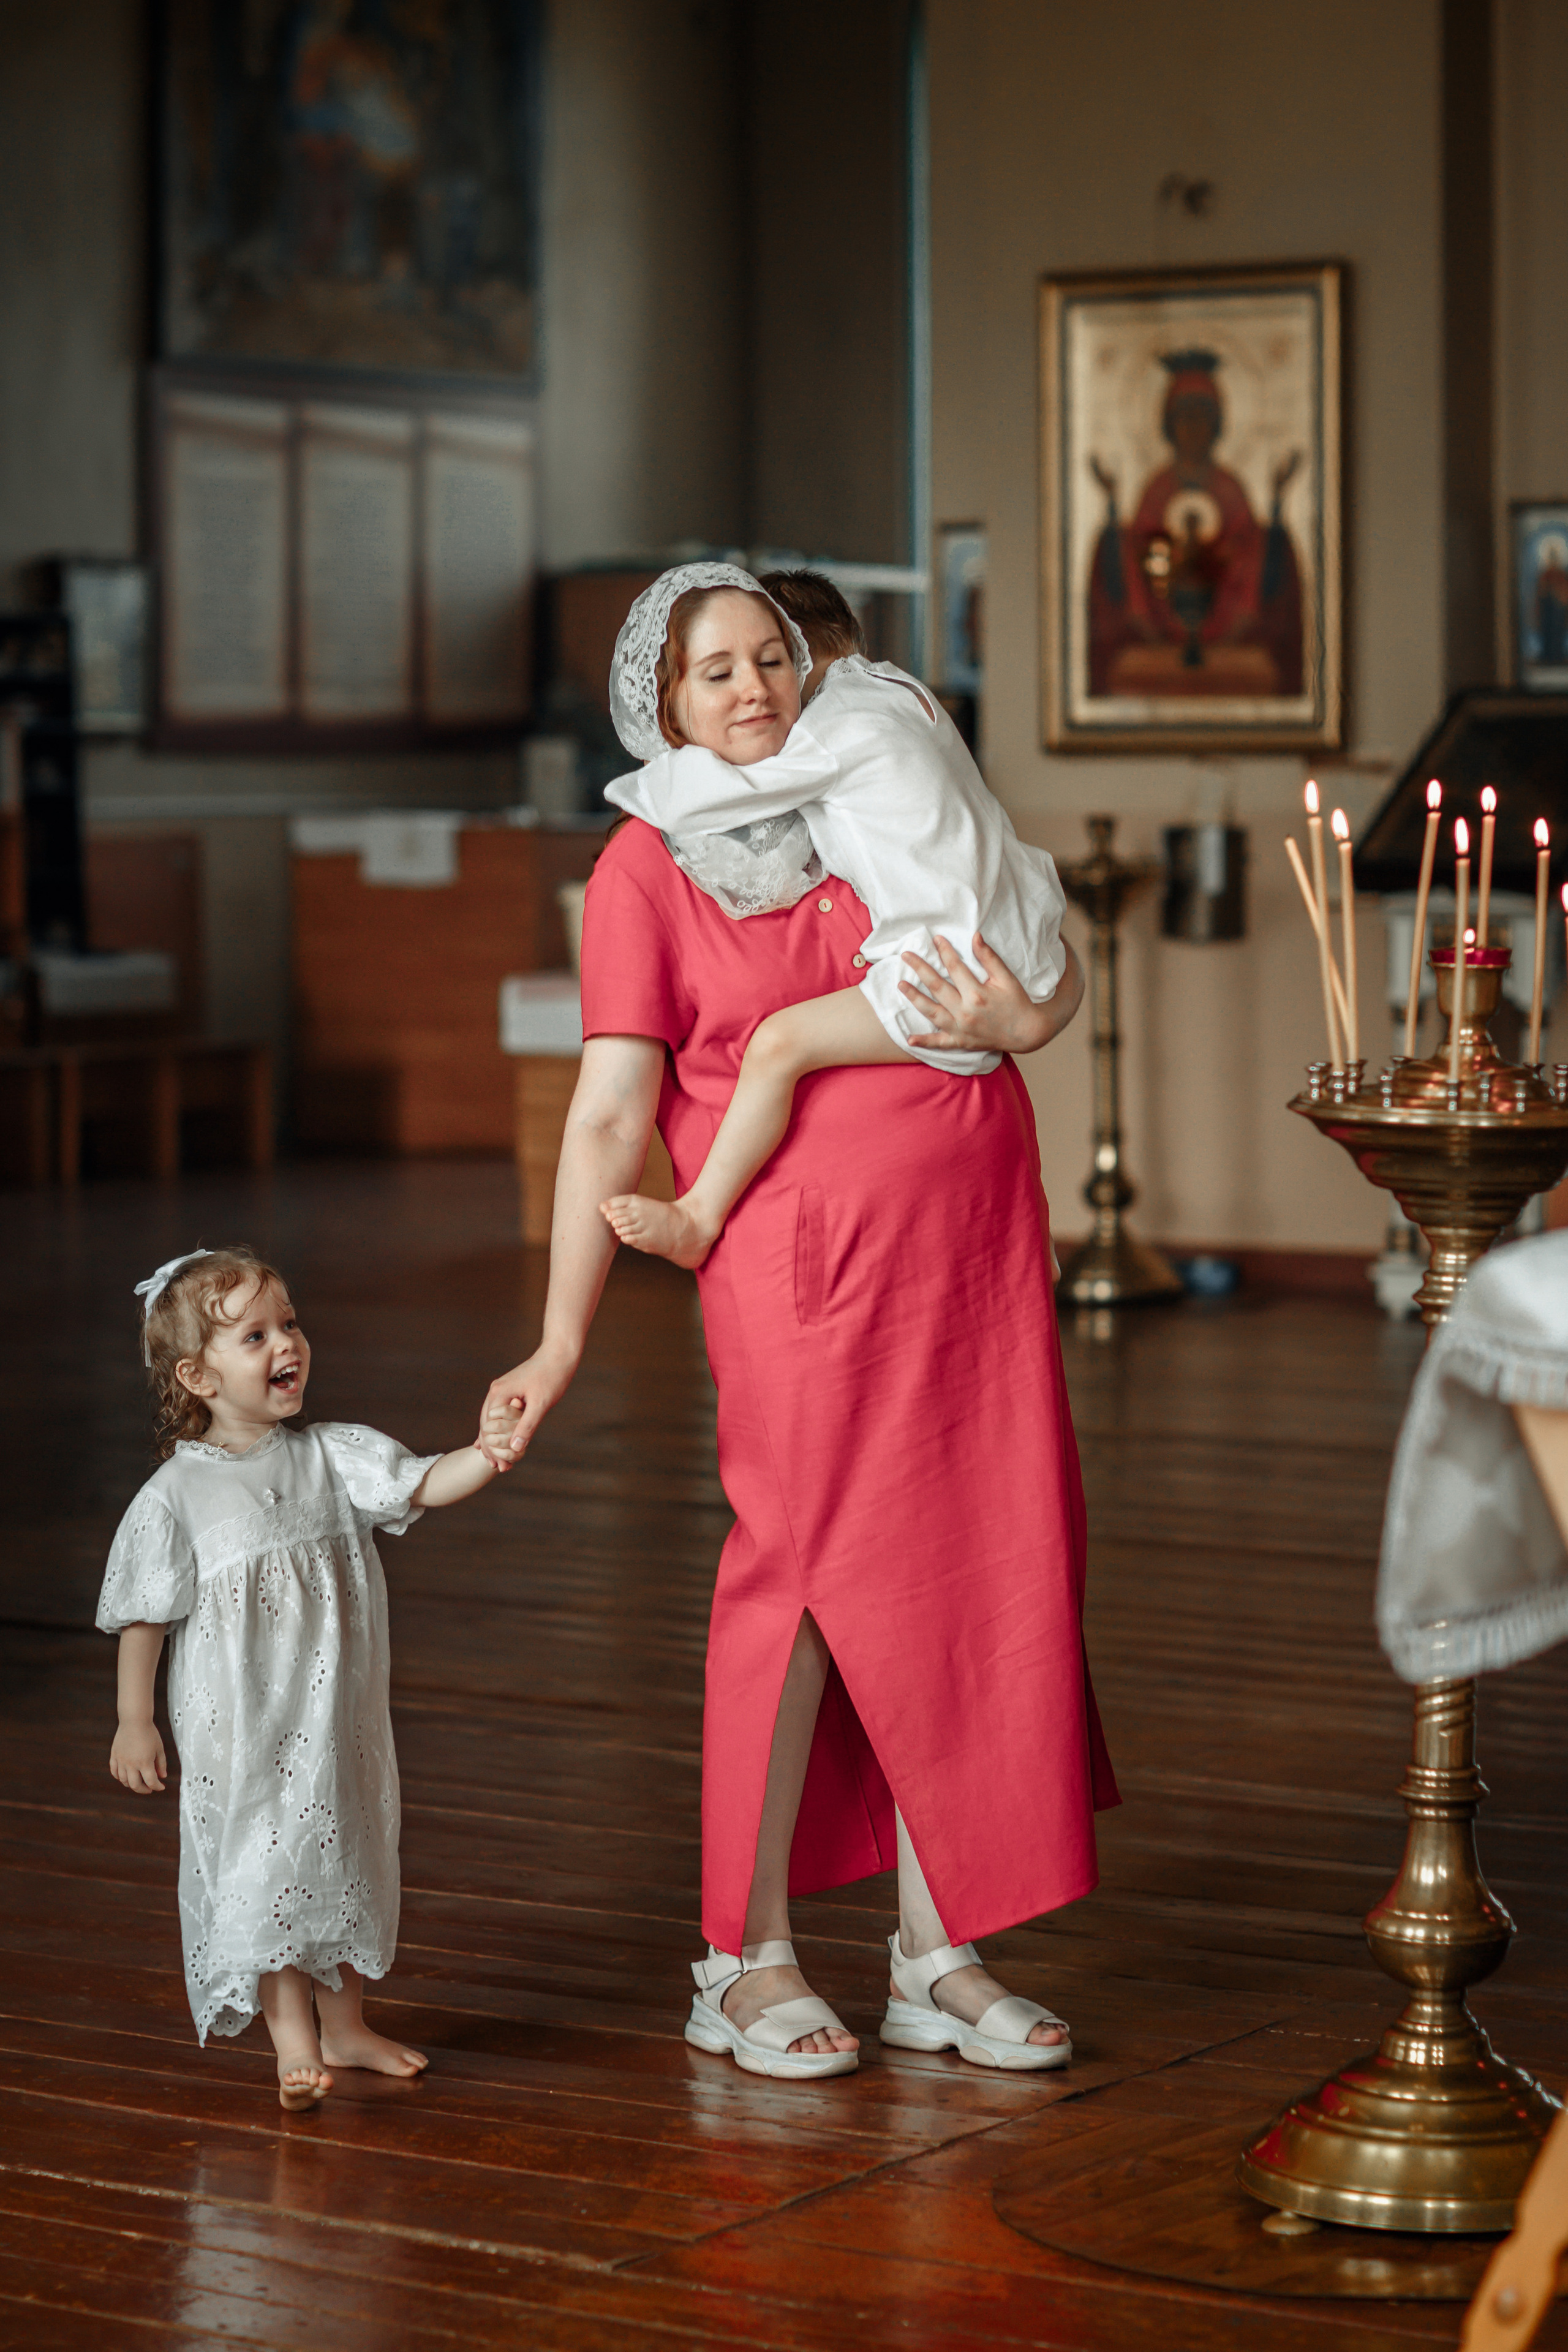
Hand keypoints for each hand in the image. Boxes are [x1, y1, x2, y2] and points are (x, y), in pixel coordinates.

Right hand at [111, 1719, 166, 1794]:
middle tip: (149, 1789)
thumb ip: (161, 1764)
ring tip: (138, 1782)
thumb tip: (162, 1777)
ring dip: (131, 1785)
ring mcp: (121, 1761)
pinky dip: (119, 1777)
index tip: (161, 1787)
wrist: (134, 1721)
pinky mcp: (114, 1756)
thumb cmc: (149, 1733)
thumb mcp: (159, 1748)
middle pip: (135, 1785)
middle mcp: (131, 1764)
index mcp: (144, 1762)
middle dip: (143, 1790)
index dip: (157, 1787)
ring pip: (123, 1781)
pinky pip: (114, 1772)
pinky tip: (125, 1776)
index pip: (151, 1781)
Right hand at [477, 1341, 578, 1468]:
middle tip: (498, 1468)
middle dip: (491, 1447)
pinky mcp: (510, 1390)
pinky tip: (499, 1440)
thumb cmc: (552, 1377)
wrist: (559, 1354)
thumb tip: (515, 1448)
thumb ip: (527, 1425)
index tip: (499, 1466)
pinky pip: (500, 1413)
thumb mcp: (541, 1404)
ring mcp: (501, 1389)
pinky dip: (499, 1428)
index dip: (492, 1448)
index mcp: (499, 1393)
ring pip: (491, 1419)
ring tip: (498, 1460)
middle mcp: (496, 1390)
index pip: (487, 1427)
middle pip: (486, 1424)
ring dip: (495, 1439)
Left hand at [899, 935, 1082, 1056]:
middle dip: (920, 969)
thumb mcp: (1006, 978)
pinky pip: (940, 1043)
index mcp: (977, 994)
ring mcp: (961, 1029)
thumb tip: (975, 936)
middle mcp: (966, 1012)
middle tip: (905, 955)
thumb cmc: (1017, 1002)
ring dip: (914, 998)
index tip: (935, 939)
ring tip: (901, 985)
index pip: (955, 968)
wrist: (1027, 1032)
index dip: (944, 951)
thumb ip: (988, 958)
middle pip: (937, 986)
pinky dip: (925, 1041)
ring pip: (932, 1012)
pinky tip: (909, 1039)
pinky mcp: (961, 1042)